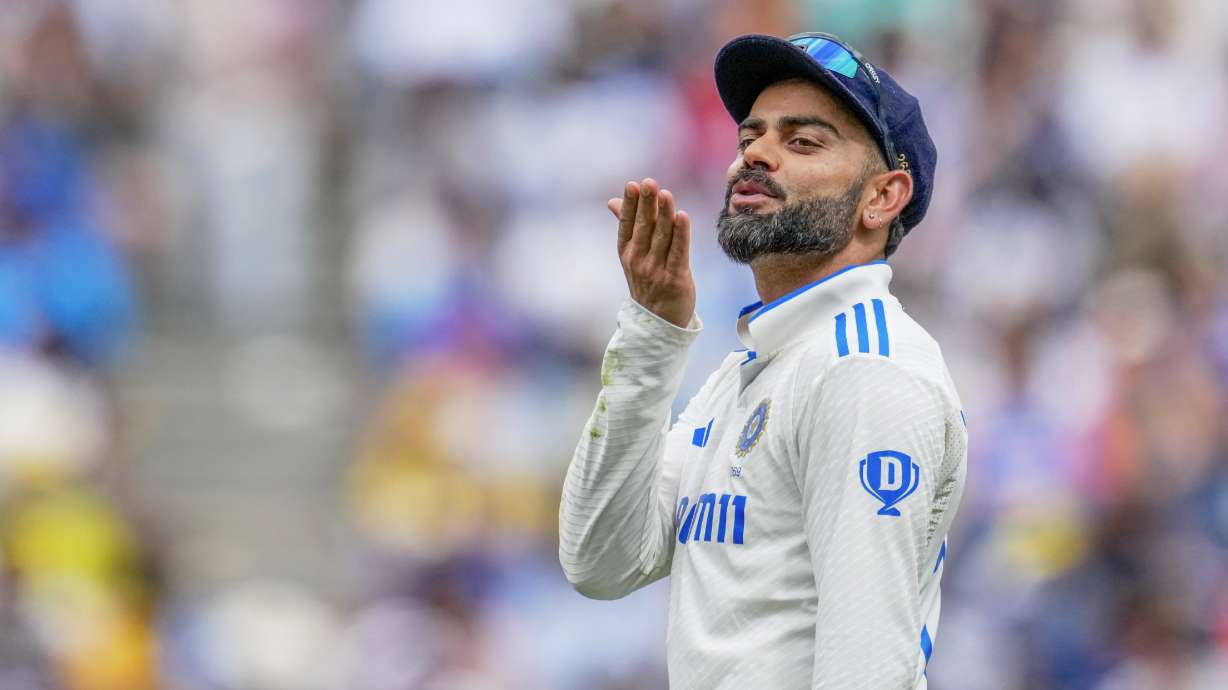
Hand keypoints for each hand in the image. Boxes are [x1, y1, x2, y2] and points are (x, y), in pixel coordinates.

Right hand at [608, 179, 695, 328]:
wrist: (659, 321)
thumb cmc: (648, 281)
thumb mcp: (632, 254)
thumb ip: (627, 225)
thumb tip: (612, 201)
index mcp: (627, 252)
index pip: (627, 224)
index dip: (630, 204)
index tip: (632, 185)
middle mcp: (638, 260)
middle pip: (643, 227)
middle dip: (646, 204)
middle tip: (649, 182)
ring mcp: (656, 270)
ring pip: (662, 236)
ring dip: (664, 214)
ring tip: (666, 194)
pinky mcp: (676, 279)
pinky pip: (679, 253)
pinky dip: (681, 234)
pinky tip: (683, 217)